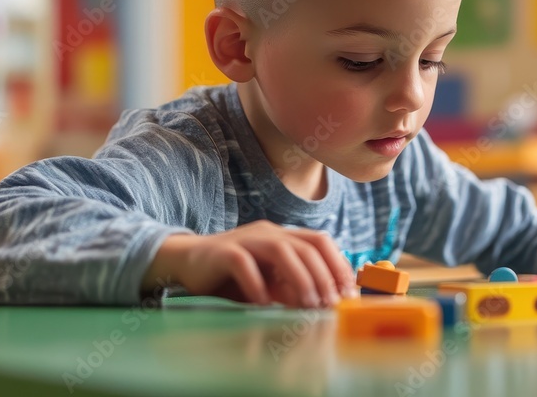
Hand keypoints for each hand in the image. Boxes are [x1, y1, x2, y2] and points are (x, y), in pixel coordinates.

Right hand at [142, 220, 357, 307]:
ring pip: (281, 250)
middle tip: (329, 303)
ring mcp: (245, 239)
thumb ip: (292, 287)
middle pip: (305, 246)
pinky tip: (264, 303)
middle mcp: (268, 232)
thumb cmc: (233, 277)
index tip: (348, 290)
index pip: (319, 241)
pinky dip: (257, 284)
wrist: (187, 263)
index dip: (338, 263)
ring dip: (299, 278)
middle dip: (323, 275)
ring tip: (305, 304)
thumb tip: (323, 301)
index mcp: (282, 236)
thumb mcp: (269, 283)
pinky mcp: (222, 251)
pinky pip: (244, 263)